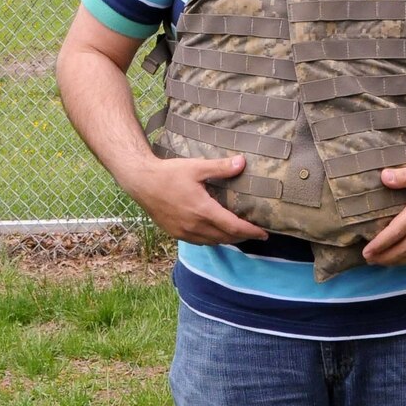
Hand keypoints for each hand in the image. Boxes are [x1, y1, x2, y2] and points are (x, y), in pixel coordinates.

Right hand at [122, 155, 267, 245]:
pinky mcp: (175, 233)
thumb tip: (242, 163)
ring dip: (228, 240)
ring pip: (212, 242)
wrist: (142, 182)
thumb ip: (221, 168)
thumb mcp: (197, 167)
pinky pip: (199, 242)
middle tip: (256, 234)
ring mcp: (184, 232)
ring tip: (239, 234)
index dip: (250, 232)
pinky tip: (216, 233)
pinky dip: (212, 240)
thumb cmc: (169, 173)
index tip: (264, 234)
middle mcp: (194, 225)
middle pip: (225, 238)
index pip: (233, 227)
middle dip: (242, 237)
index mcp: (203, 210)